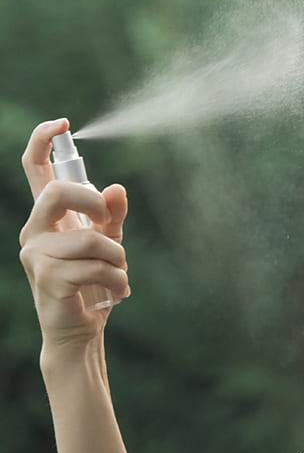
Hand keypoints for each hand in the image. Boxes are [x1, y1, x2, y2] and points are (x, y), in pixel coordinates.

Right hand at [18, 118, 129, 351]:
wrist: (80, 330)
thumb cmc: (92, 283)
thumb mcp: (109, 243)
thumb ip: (112, 215)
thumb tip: (116, 188)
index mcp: (48, 218)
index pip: (34, 170)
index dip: (42, 141)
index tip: (62, 123)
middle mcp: (35, 231)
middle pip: (56, 194)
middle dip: (93, 203)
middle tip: (109, 223)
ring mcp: (36, 255)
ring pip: (89, 238)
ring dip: (117, 258)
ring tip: (119, 276)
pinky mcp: (47, 278)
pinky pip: (95, 266)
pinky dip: (117, 280)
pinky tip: (117, 293)